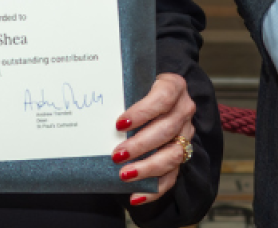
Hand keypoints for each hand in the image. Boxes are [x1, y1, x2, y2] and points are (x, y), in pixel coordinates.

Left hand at [111, 73, 197, 207]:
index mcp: (173, 86)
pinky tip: (136, 196)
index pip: (162, 98)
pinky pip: (173, 175)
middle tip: (117, 155)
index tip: (120, 124)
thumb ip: (120, 90)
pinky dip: (155, 189)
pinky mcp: (182, 154)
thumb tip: (92, 107)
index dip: (142, 112)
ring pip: (173, 154)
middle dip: (140, 145)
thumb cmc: (139, 88)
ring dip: (148, 168)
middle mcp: (184, 110)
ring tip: (125, 175)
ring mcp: (186, 133)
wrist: (158, 93)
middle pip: (167, 129)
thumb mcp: (133, 81)